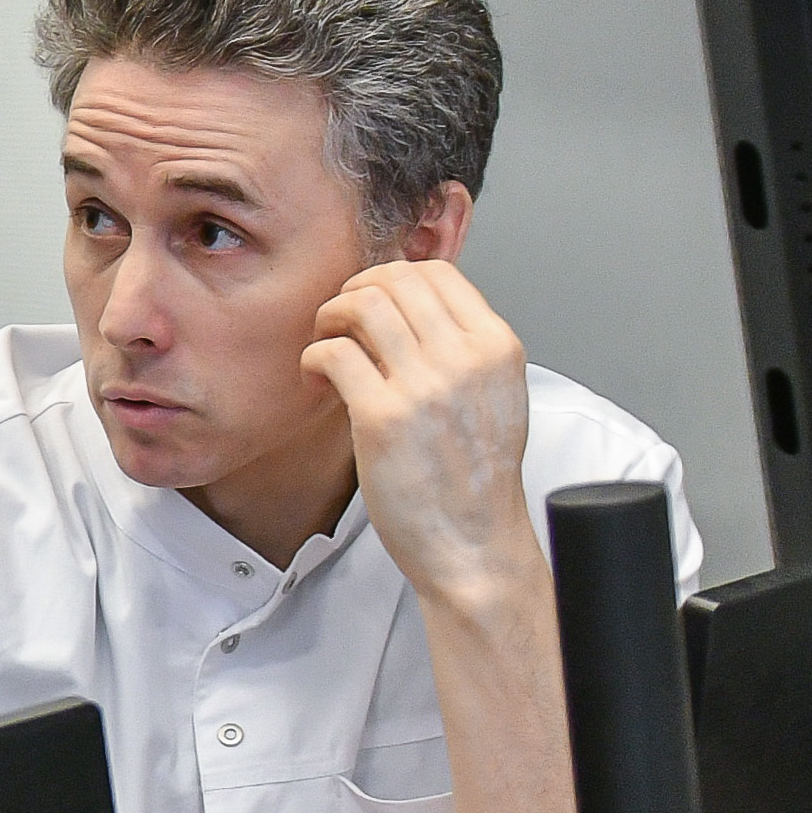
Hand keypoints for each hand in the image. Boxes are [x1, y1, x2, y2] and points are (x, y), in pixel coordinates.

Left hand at [303, 260, 536, 608]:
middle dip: (353, 294)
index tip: (369, 302)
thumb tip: (411, 305)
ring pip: (361, 306)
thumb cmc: (475, 475)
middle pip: (393, 282)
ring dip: (329, 319)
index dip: (390, 278)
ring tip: (327, 352)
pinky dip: (313, 359)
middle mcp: (466, 358)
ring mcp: (425, 385)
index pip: (436, 273)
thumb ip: (464, 347)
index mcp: (497, 346)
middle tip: (338, 324)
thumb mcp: (495, 393)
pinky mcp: (383, 416)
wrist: (472, 540)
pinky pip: (332, 353)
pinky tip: (319, 384)